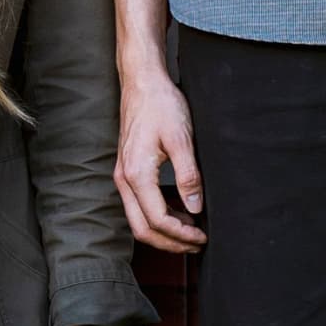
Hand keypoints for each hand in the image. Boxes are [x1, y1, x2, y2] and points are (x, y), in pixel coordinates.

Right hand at [113, 61, 205, 251]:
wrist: (142, 82)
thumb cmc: (160, 104)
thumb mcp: (181, 139)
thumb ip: (188, 177)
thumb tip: (195, 208)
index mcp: (136, 174)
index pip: (157, 220)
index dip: (181, 234)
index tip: (202, 236)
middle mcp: (124, 179)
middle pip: (142, 228)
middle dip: (170, 242)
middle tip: (197, 244)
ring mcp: (123, 175)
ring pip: (139, 219)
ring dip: (164, 232)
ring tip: (192, 231)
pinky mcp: (127, 170)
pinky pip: (139, 205)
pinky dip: (158, 216)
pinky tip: (180, 213)